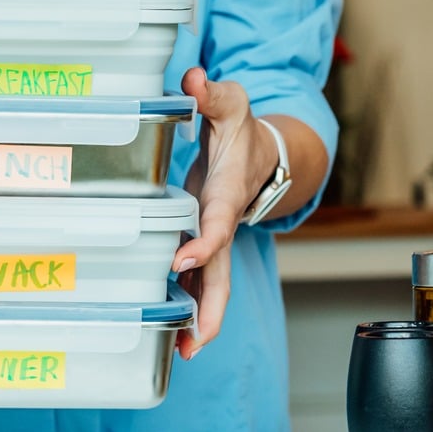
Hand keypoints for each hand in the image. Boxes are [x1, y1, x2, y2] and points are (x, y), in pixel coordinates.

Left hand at [172, 67, 280, 359]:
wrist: (259, 154)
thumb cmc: (241, 131)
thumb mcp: (230, 105)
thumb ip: (211, 93)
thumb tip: (192, 77)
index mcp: (225, 194)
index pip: (216, 222)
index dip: (203, 241)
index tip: (185, 258)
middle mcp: (221, 224)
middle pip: (221, 274)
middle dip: (212, 308)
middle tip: (195, 342)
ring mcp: (213, 241)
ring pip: (211, 287)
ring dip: (201, 320)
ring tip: (183, 353)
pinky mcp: (202, 246)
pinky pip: (199, 283)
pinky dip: (191, 308)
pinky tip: (173, 336)